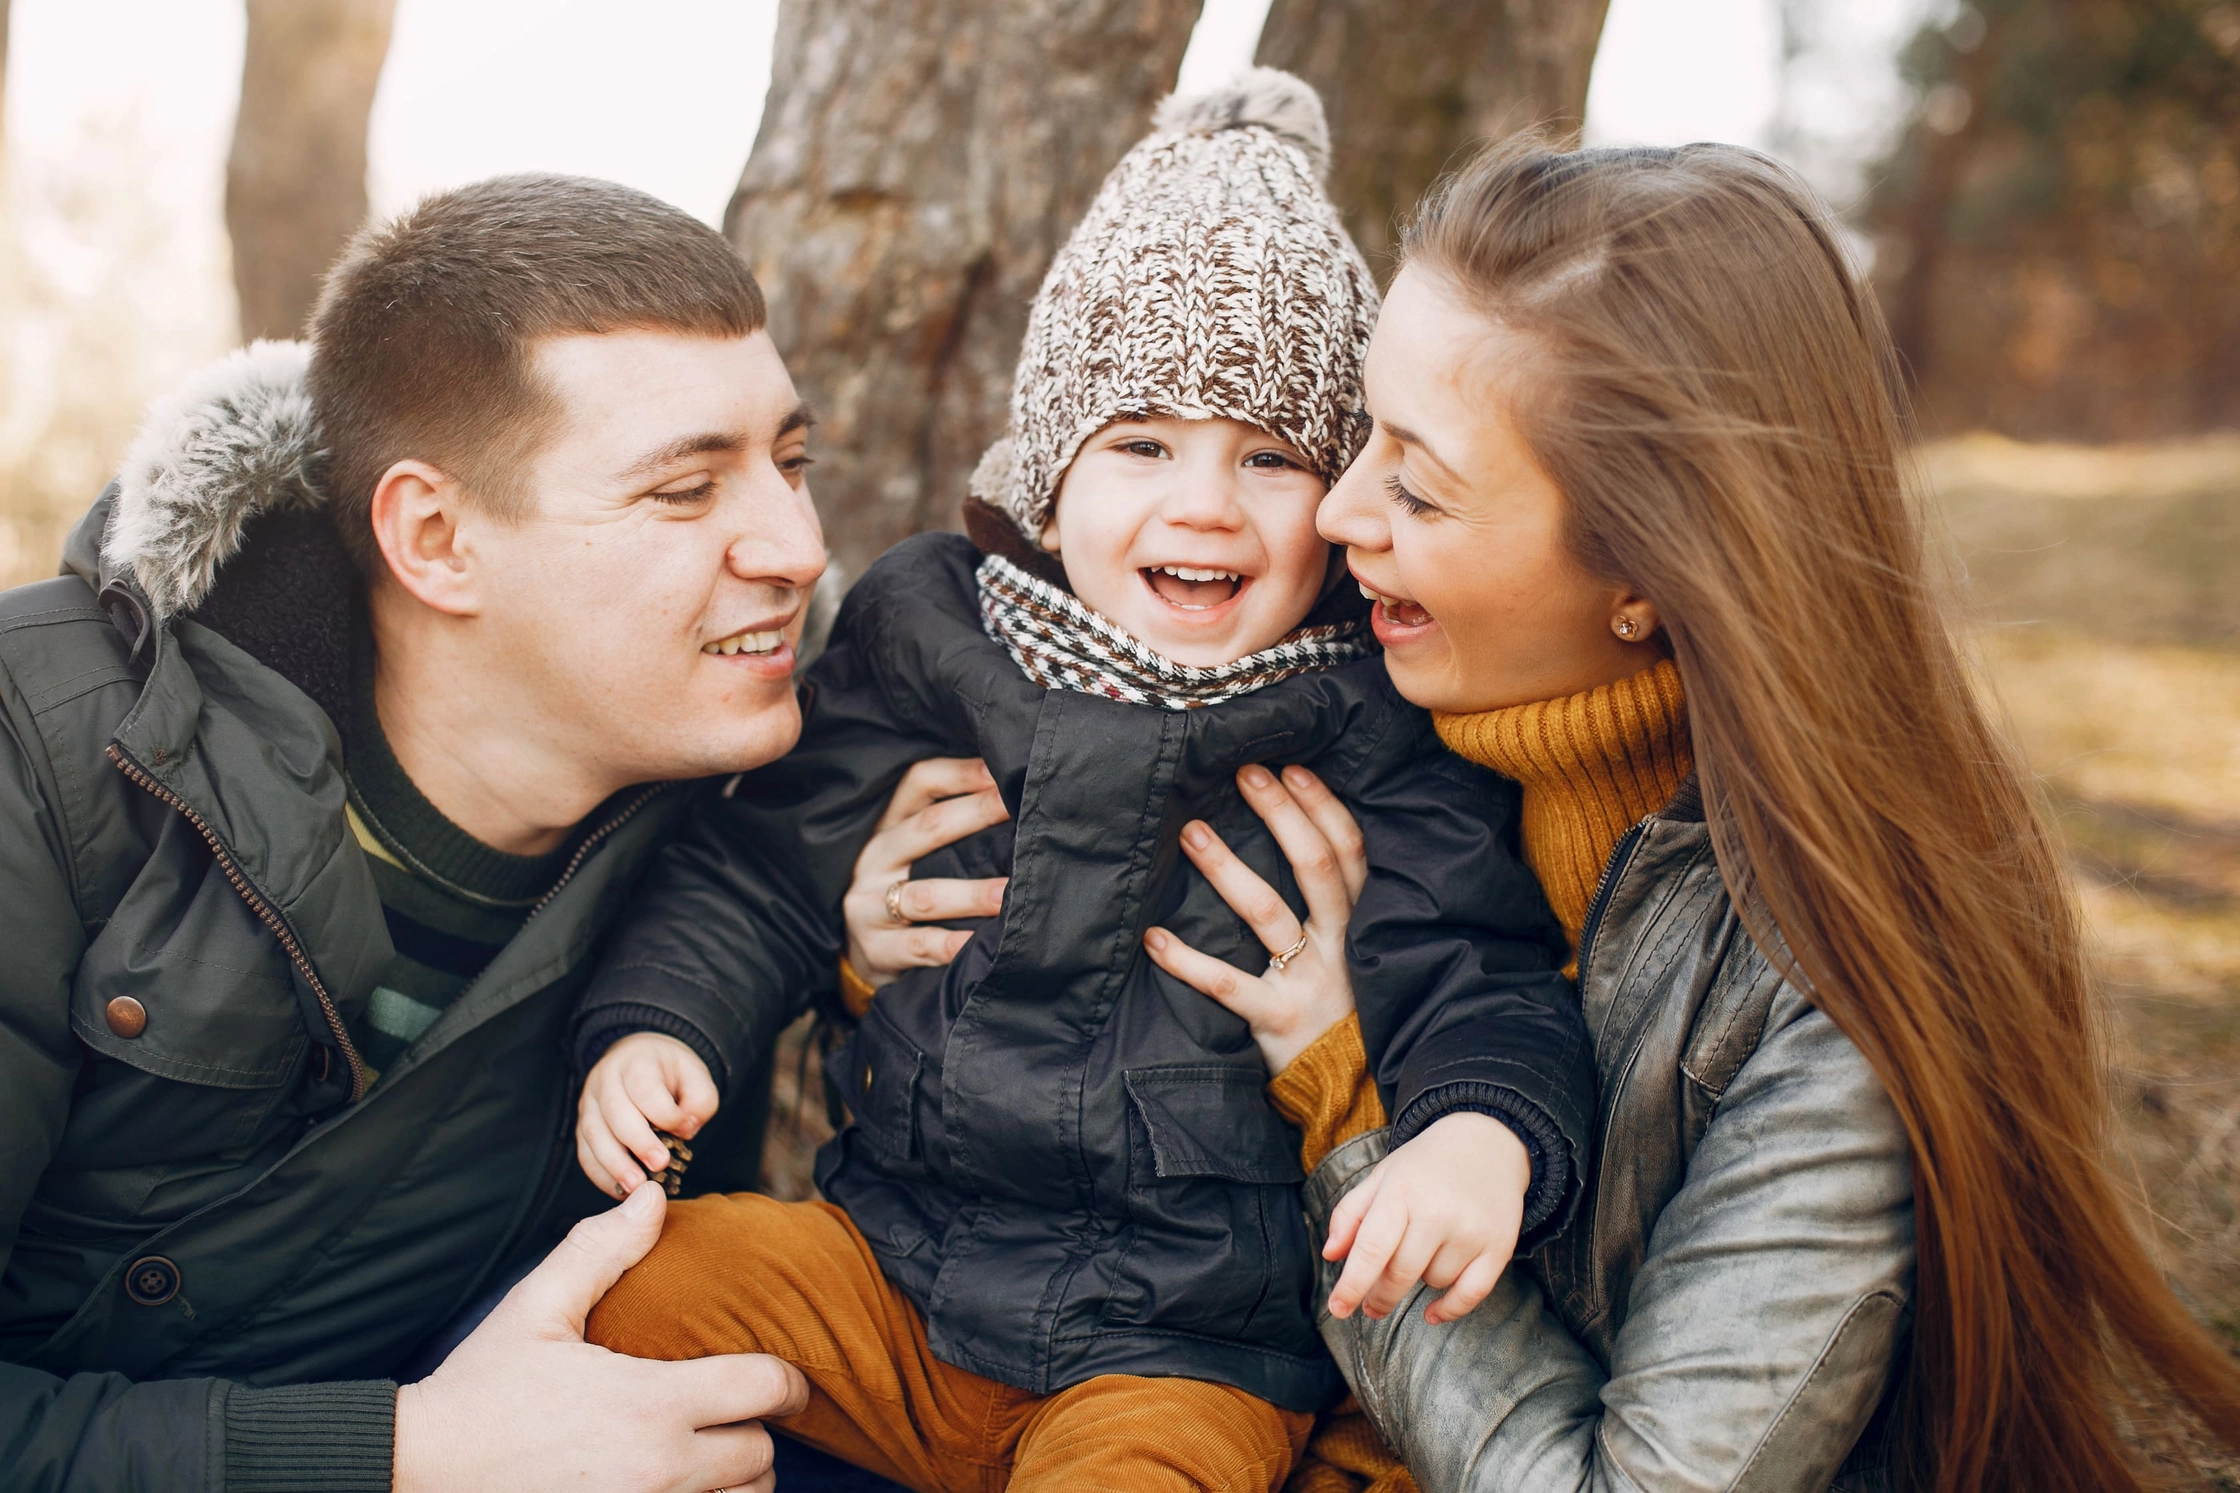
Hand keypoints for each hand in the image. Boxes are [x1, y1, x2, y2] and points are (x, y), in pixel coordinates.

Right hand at [395, 1182, 809, 1492]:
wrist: (420, 1470)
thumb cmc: (481, 1388)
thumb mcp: (537, 1308)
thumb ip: (601, 1250)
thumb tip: (654, 1197)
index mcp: (651, 1404)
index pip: (764, 1389)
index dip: (788, 1381)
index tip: (787, 1379)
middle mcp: (660, 1470)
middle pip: (761, 1457)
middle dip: (755, 1432)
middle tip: (736, 1416)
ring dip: (735, 1483)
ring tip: (711, 1458)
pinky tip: (683, 1489)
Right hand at [578, 1033, 719, 1198]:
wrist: (640, 1060)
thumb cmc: (670, 1074)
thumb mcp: (696, 1076)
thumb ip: (700, 1101)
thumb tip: (686, 1130)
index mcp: (636, 1062)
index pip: (645, 1087)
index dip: (664, 1113)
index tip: (684, 1131)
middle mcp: (606, 1079)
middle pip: (615, 1111)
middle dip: (637, 1142)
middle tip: (659, 1165)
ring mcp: (589, 1103)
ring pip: (594, 1134)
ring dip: (614, 1164)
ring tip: (636, 1186)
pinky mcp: (582, 1127)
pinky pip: (585, 1153)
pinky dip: (600, 1175)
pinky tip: (620, 1190)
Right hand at [843, 756, 1010, 987]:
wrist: (857, 958)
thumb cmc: (900, 892)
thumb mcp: (909, 853)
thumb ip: (945, 828)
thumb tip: (1012, 797)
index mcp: (886, 826)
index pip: (919, 783)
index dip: (961, 773)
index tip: (1002, 771)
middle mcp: (874, 859)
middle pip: (927, 828)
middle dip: (976, 814)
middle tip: (1019, 810)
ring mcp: (869, 905)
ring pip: (926, 895)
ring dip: (972, 893)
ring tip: (1009, 892)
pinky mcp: (875, 949)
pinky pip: (920, 945)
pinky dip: (952, 945)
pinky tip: (980, 941)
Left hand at [1141, 764, 1366, 1074]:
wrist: (1353, 1095)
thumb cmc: (1342, 1009)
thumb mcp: (1352, 952)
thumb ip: (1332, 906)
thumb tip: (1294, 835)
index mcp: (1358, 925)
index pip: (1349, 851)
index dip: (1322, 806)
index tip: (1290, 768)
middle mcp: (1338, 947)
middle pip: (1315, 867)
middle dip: (1281, 814)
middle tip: (1243, 774)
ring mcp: (1308, 983)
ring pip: (1268, 914)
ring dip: (1228, 869)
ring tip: (1191, 833)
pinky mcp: (1275, 1021)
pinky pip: (1226, 985)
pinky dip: (1186, 960)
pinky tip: (1152, 938)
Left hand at [1323, 1111, 1529, 1324]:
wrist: (1487, 1143)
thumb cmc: (1425, 1165)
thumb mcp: (1382, 1177)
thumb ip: (1350, 1213)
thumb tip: (1331, 1254)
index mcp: (1401, 1191)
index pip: (1371, 1248)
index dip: (1352, 1285)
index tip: (1337, 1308)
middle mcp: (1438, 1211)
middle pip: (1400, 1274)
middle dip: (1379, 1297)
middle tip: (1370, 1305)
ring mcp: (1471, 1230)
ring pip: (1433, 1282)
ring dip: (1420, 1280)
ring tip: (1423, 1252)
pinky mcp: (1499, 1246)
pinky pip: (1471, 1294)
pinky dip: (1450, 1309)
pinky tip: (1433, 1312)